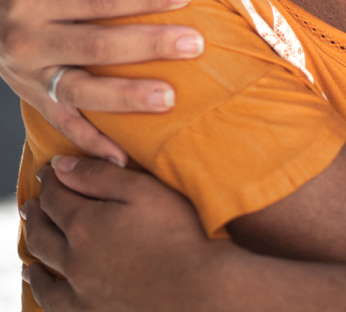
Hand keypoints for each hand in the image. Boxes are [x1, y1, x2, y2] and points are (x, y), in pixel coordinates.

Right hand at [0, 0, 202, 163]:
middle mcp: (25, 41)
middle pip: (96, 47)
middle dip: (148, 45)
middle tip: (195, 43)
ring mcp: (28, 76)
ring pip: (83, 93)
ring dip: (127, 98)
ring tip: (171, 98)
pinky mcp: (32, 98)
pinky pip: (64, 125)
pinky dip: (92, 143)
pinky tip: (126, 157)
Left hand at [23, 156, 226, 311]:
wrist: (195, 288)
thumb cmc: (176, 232)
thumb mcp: (142, 190)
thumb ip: (99, 176)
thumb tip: (61, 166)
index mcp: (85, 223)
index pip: (56, 196)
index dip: (50, 180)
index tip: (48, 170)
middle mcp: (74, 258)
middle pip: (43, 231)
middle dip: (36, 212)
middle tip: (32, 202)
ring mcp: (80, 290)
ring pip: (42, 269)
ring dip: (33, 248)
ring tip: (31, 237)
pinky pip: (52, 304)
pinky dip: (41, 290)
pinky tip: (40, 283)